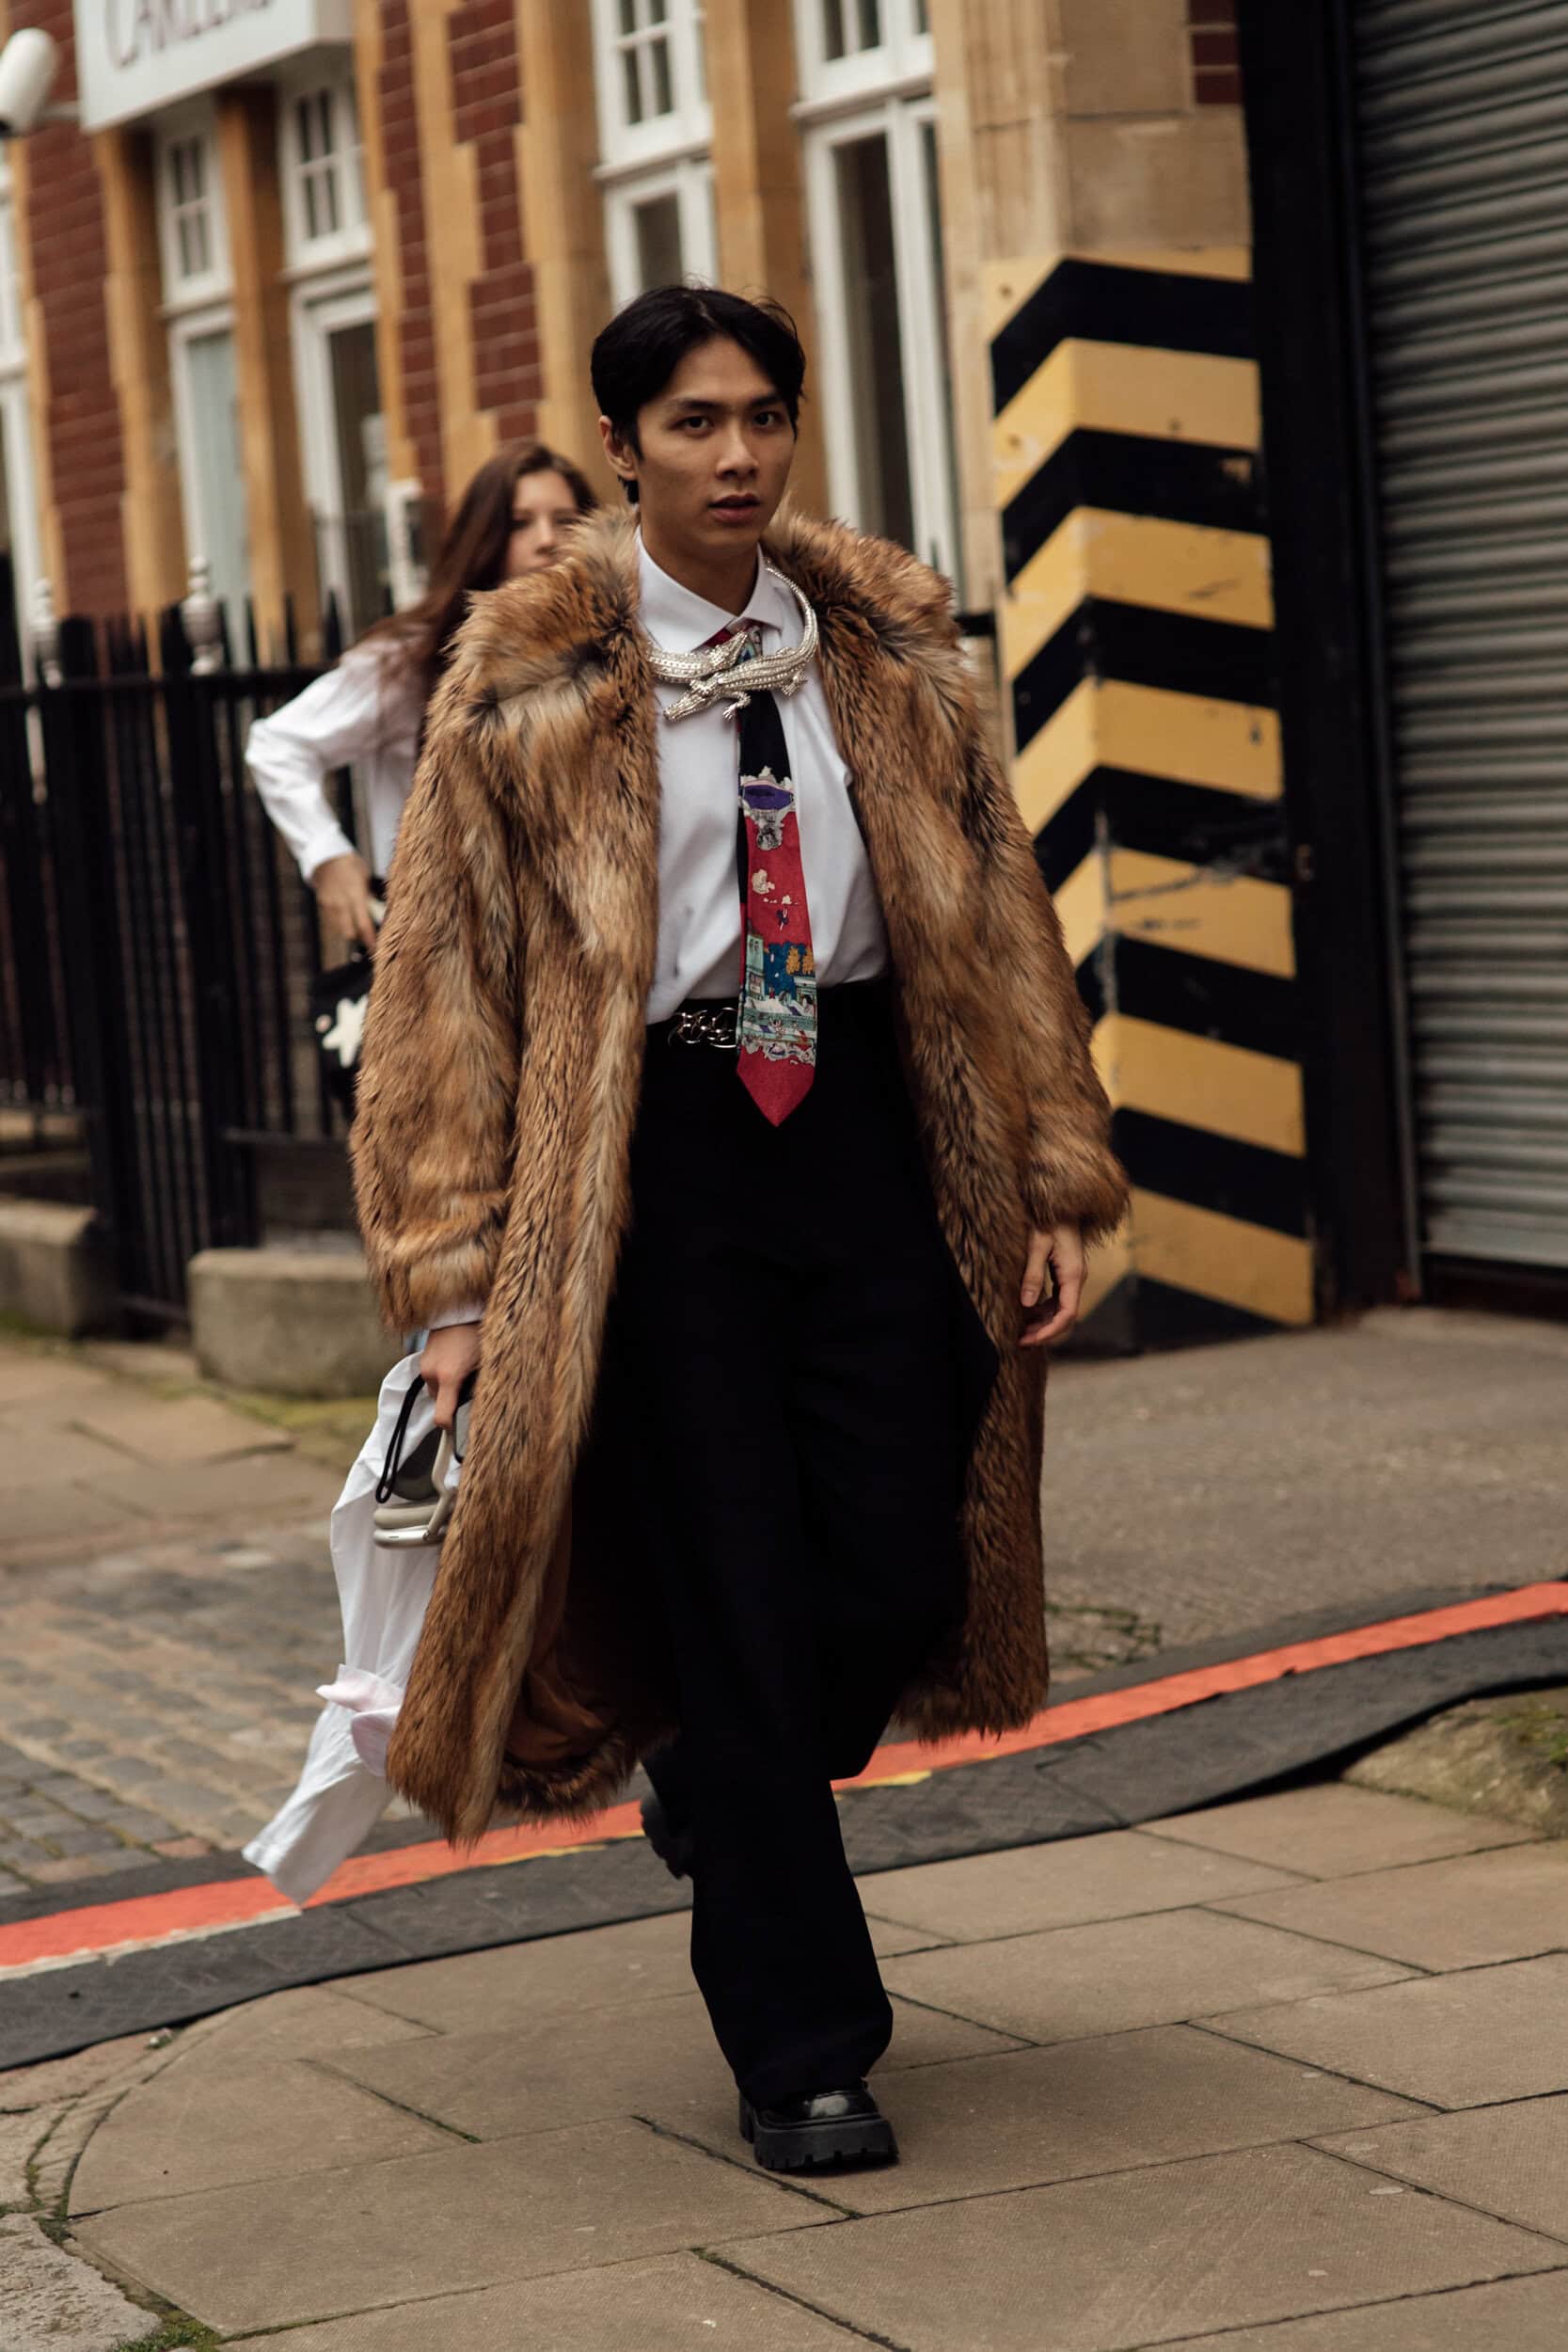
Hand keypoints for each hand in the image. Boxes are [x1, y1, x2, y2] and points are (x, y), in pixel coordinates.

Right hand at [312, 850, 377, 952]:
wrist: (326, 855)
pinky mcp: (322, 905)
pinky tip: (346, 913)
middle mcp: (340, 902)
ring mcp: (329, 904)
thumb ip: (370, 897)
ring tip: (356, 921)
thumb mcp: (365, 877)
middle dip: (359, 937)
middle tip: (368, 936)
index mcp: (355, 894)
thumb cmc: (350, 864)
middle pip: (349, 933)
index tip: (377, 951)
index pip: (364, 925)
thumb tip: (380, 914)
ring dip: (349, 930)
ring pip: (339, 929)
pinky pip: (332, 921)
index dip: (370, 941)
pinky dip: (340, 922)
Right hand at [420, 1320, 480, 1430]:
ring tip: (464, 1370)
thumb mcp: (486, 1363)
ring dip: (448, 1387)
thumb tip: (478, 1406)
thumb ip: (479, 1388)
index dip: (450, 1427)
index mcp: (449, 1377)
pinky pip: (432, 1375)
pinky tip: (456, 1361)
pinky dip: (442, 1375)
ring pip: (436, 1389)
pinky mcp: (423, 1356)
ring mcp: (425, 1364)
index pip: (442, 1417)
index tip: (457, 1429)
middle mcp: (432, 1372)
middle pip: (440, 1402)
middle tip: (471, 1387)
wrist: (463, 1307)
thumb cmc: (479, 1333)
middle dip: (454, 1400)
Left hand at [1020, 1222, 1084, 1347]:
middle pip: (1065, 1316)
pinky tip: (1027, 1314)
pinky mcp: (1064, 1273)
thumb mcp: (1036, 1244)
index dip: (1050, 1331)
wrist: (1060, 1202)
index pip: (1068, 1314)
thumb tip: (1028, 1304)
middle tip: (1020, 1342)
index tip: (1030, 1340)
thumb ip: (1032, 1274)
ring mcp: (1071, 1276)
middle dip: (1045, 1332)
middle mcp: (1076, 1278)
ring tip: (1021, 1332)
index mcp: (1073, 1273)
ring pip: (1061, 1309)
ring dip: (1044, 1323)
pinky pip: (1057, 1299)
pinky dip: (1044, 1311)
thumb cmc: (1048, 1218)